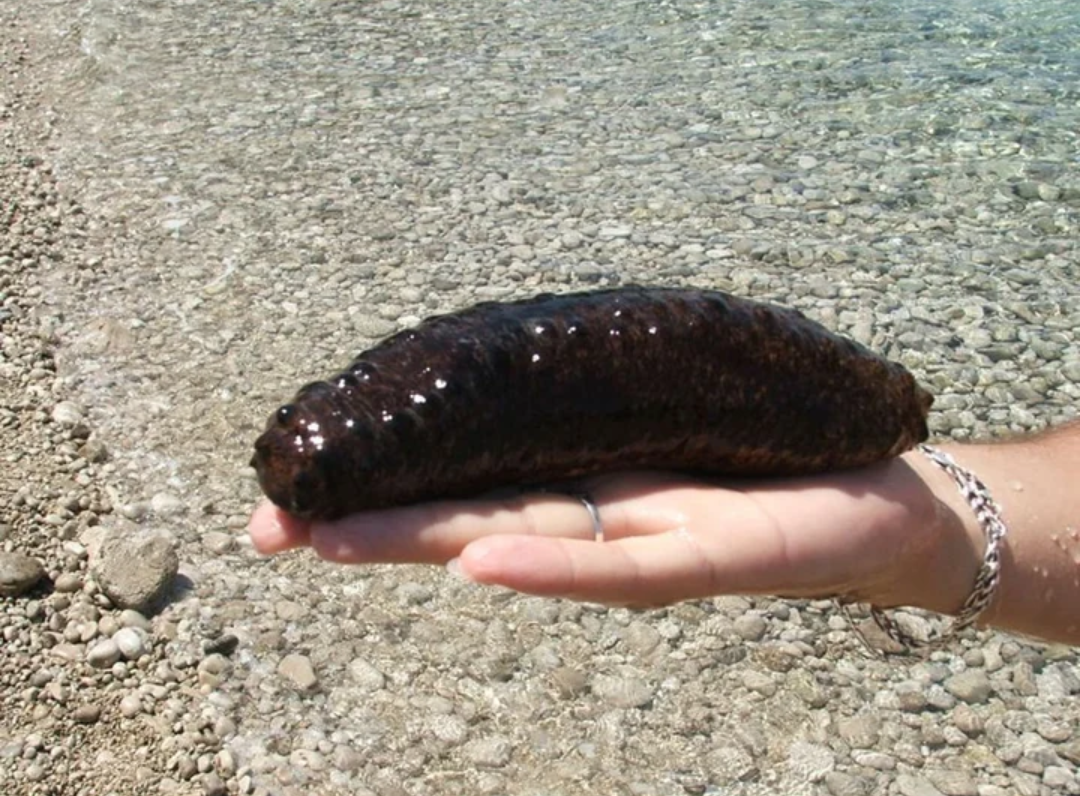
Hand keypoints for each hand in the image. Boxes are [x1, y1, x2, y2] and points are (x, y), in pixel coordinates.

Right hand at [247, 453, 981, 613]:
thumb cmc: (762, 466)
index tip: (289, 495)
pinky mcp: (708, 553)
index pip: (457, 489)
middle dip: (367, 531)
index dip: (375, 492)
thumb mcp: (659, 426)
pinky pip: (623, 564)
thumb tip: (513, 369)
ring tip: (334, 543)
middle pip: (464, 526)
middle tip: (266, 534)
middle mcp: (591, 532)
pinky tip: (480, 559)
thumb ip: (590, 414)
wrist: (875, 508)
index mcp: (574, 494)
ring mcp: (643, 548)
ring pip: (520, 548)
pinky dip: (549, 566)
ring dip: (424, 545)